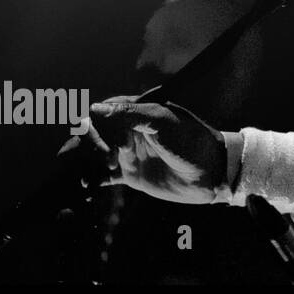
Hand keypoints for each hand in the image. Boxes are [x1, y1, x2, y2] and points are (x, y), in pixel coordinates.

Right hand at [59, 96, 228, 204]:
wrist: (211, 173)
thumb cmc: (191, 142)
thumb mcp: (163, 122)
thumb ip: (129, 114)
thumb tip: (93, 108)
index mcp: (137, 113)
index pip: (102, 112)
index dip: (98, 126)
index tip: (115, 144)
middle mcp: (129, 131)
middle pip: (93, 133)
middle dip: (90, 146)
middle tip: (109, 161)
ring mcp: (128, 153)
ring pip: (93, 155)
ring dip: (83, 163)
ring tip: (83, 177)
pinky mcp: (131, 175)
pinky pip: (102, 176)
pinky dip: (91, 179)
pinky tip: (88, 185)